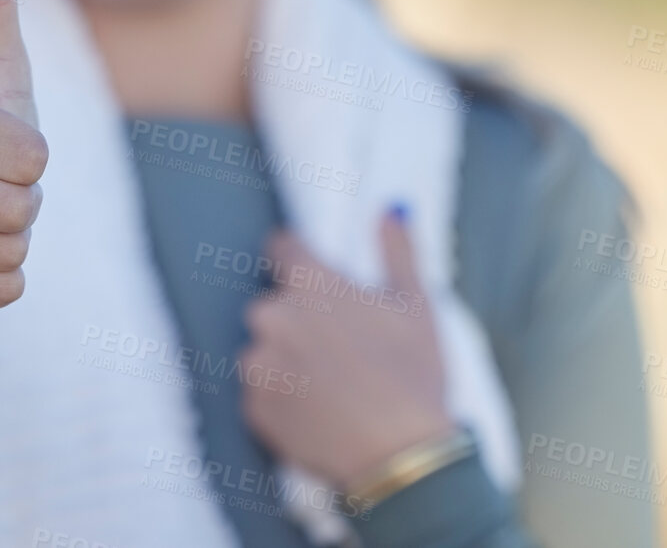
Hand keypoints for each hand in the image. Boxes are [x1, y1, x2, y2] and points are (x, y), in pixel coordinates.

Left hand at [239, 210, 456, 491]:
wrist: (400, 457)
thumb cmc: (413, 374)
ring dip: (287, 358)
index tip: (316, 279)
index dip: (298, 259)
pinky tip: (319, 409)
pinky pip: (261, 391)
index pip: (281, 247)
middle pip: (274, 303)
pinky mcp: (251, 406)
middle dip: (300, 318)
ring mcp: (257, 363)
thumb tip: (393, 208)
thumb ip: (398, 250)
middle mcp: (272, 315)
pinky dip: (282, 397)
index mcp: (309, 282)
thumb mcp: (416, 304)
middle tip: (341, 348)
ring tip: (332, 384)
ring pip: (265, 348)